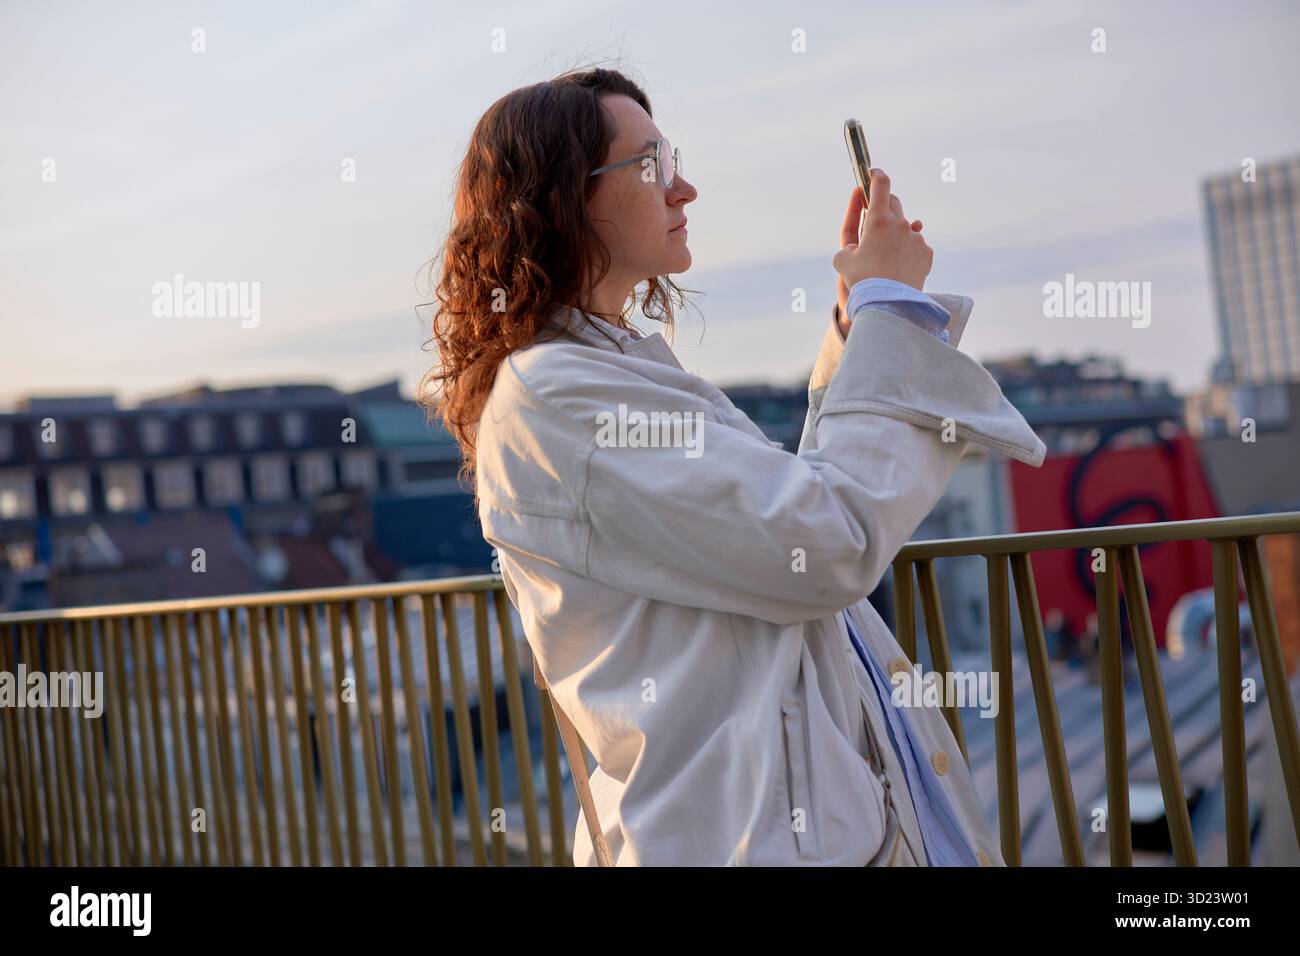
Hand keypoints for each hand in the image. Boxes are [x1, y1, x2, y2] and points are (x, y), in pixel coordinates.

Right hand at [832, 170, 931, 294]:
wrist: (889, 305)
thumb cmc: (863, 282)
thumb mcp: (843, 260)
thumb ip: (848, 243)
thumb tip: (858, 244)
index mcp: (878, 220)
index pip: (880, 184)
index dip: (875, 174)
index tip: (871, 173)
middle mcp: (901, 224)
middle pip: (893, 202)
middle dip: (882, 205)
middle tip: (873, 216)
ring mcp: (916, 238)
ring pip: (905, 226)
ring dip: (895, 232)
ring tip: (884, 253)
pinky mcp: (926, 253)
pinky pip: (915, 244)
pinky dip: (907, 249)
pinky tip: (897, 265)